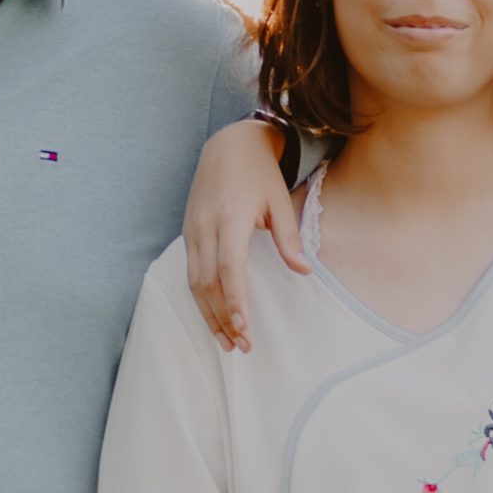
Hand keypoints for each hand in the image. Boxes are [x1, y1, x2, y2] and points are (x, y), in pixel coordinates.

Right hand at [182, 117, 312, 352]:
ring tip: (228, 343)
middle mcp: (205, 227)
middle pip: (208, 283)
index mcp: (230, 217)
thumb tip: (304, 271)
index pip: (229, 267)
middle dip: (223, 318)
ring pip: (194, 283)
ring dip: (209, 316)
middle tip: (243, 347)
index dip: (235, 299)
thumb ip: (288, 238)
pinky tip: (215, 318)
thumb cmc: (259, 173)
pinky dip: (201, 300)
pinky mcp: (188, 235)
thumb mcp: (280, 201)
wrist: (227, 146)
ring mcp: (192, 231)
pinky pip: (190, 274)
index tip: (244, 326)